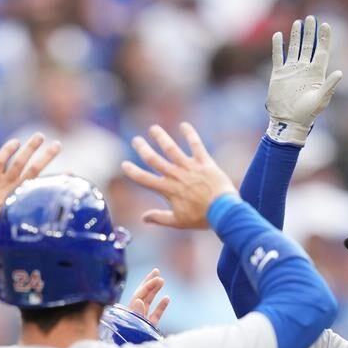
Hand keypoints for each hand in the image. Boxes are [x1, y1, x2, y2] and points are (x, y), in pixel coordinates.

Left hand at [0, 133, 61, 236]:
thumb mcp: (18, 228)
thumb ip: (28, 222)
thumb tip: (42, 229)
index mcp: (25, 202)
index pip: (46, 186)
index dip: (60, 179)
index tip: (70, 173)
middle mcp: (17, 190)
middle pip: (36, 169)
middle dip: (48, 156)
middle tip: (58, 144)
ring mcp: (3, 184)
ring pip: (20, 162)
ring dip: (31, 148)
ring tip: (40, 136)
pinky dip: (7, 150)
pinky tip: (16, 142)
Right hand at [122, 123, 237, 229]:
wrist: (223, 210)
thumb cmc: (201, 218)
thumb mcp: (178, 222)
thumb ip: (159, 218)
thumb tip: (143, 218)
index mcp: (168, 190)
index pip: (145, 179)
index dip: (133, 171)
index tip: (124, 164)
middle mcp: (175, 175)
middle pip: (154, 159)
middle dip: (143, 149)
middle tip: (136, 140)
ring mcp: (189, 167)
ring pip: (171, 149)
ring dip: (161, 137)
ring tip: (154, 129)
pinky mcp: (203, 162)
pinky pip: (195, 145)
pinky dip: (190, 134)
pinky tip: (184, 125)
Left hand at [126, 268, 169, 326]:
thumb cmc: (132, 341)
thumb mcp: (134, 326)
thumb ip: (137, 313)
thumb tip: (139, 300)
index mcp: (130, 311)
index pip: (139, 294)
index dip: (148, 285)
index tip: (157, 278)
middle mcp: (135, 312)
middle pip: (142, 294)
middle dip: (149, 282)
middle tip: (156, 271)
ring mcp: (142, 319)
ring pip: (148, 301)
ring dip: (155, 291)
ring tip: (162, 281)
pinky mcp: (149, 326)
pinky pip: (155, 314)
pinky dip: (161, 306)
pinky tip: (167, 298)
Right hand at [266, 16, 342, 144]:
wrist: (288, 121)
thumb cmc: (307, 113)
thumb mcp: (320, 100)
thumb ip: (329, 86)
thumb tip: (340, 73)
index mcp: (316, 73)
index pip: (322, 51)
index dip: (324, 38)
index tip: (325, 25)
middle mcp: (304, 69)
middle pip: (308, 46)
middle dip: (310, 32)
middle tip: (311, 18)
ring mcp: (291, 70)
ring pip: (294, 48)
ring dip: (296, 36)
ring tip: (298, 23)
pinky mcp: (279, 74)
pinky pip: (278, 56)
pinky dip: (278, 46)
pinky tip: (278, 35)